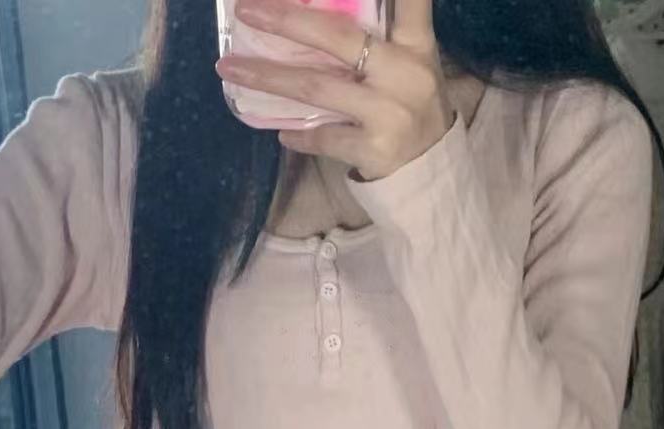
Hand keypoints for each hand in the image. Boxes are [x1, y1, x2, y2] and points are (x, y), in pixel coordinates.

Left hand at [214, 0, 454, 180]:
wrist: (431, 176)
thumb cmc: (412, 112)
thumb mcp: (409, 69)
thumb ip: (378, 43)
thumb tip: (307, 22)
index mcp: (416, 46)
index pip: (409, 2)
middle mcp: (404, 74)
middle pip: (337, 38)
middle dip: (287, 21)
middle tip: (247, 12)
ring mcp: (389, 113)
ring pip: (317, 88)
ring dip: (269, 77)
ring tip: (231, 69)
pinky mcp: (374, 149)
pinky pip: (323, 137)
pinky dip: (298, 135)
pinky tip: (281, 132)